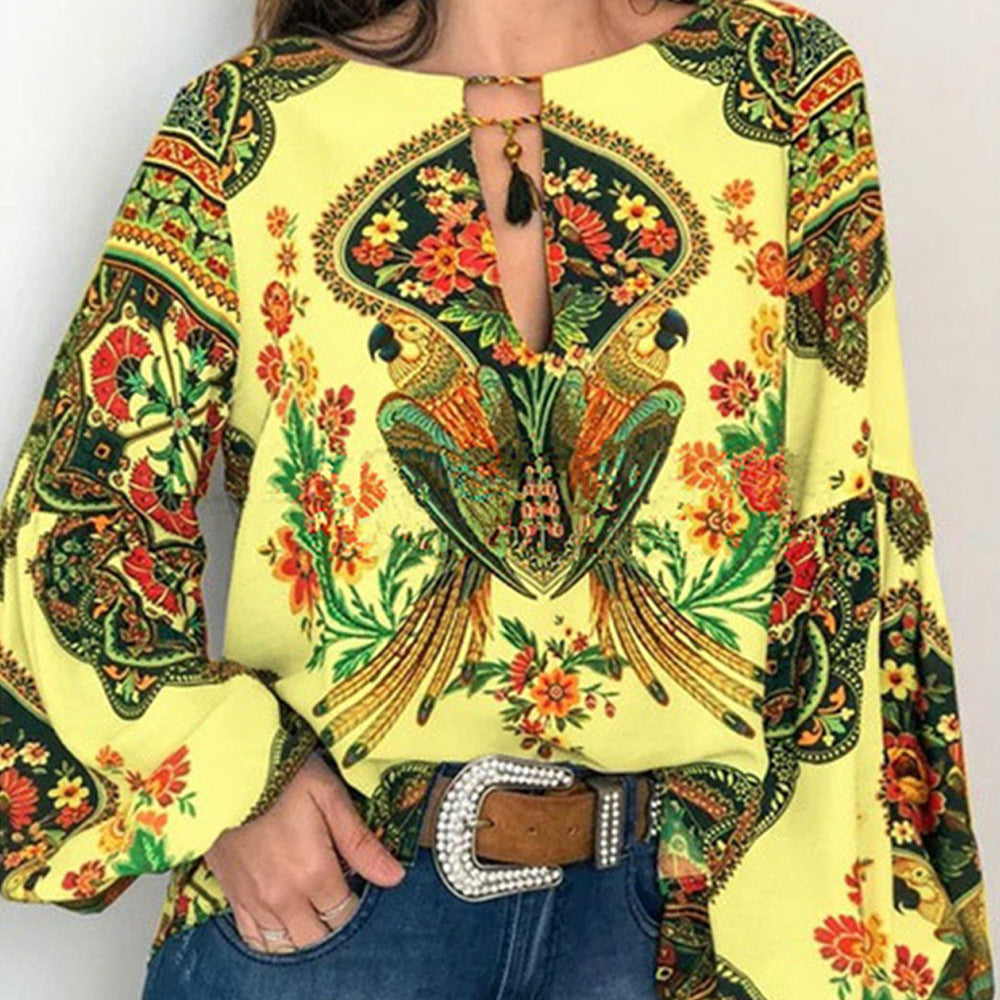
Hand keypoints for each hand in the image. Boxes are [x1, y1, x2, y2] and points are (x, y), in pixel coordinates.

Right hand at [203, 750, 404, 952]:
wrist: (225, 772)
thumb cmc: (282, 776)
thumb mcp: (329, 796)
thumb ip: (360, 842)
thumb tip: (395, 876)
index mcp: (313, 873)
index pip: (345, 914)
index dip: (357, 904)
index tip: (359, 886)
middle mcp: (283, 897)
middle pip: (317, 938)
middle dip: (333, 924)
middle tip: (338, 898)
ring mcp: (254, 901)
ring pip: (286, 946)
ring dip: (304, 935)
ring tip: (314, 913)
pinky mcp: (232, 896)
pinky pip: (253, 939)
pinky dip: (272, 939)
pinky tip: (284, 924)